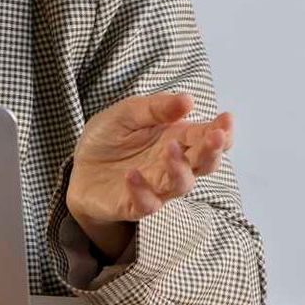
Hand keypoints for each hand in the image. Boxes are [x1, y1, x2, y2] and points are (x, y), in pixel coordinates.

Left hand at [66, 92, 232, 228]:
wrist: (79, 168)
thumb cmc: (109, 138)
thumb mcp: (127, 113)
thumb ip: (155, 107)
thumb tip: (188, 100)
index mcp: (176, 139)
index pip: (207, 137)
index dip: (221, 131)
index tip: (226, 119)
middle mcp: (172, 165)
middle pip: (203, 164)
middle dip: (213, 151)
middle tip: (215, 137)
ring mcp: (156, 187)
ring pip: (181, 185)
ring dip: (180, 169)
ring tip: (170, 149)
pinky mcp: (134, 205)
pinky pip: (147, 204)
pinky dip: (142, 191)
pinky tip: (132, 174)